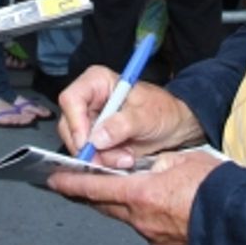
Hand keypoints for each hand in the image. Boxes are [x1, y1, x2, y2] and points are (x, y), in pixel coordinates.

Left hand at [47, 148, 223, 244]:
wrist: (242, 221)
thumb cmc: (216, 189)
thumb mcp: (181, 161)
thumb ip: (156, 163)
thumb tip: (147, 167)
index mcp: (141, 194)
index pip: (94, 188)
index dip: (71, 183)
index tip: (55, 179)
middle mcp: (142, 219)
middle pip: (105, 206)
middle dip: (89, 195)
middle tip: (74, 186)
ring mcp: (154, 237)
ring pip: (127, 217)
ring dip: (121, 205)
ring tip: (125, 191)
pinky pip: (148, 229)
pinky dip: (145, 217)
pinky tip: (157, 209)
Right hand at [56, 68, 204, 168]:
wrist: (175, 127)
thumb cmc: (164, 111)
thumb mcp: (146, 116)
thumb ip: (122, 125)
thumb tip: (98, 138)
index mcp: (97, 82)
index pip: (71, 99)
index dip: (75, 123)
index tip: (87, 144)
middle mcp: (89, 100)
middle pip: (70, 125)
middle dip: (89, 147)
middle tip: (109, 159)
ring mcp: (91, 121)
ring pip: (78, 144)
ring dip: (101, 157)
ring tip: (126, 157)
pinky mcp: (96, 139)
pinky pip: (90, 154)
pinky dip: (106, 162)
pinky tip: (124, 158)